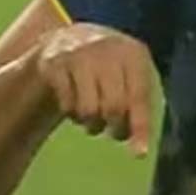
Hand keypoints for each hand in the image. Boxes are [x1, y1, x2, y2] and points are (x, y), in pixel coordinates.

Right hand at [36, 23, 153, 155]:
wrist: (71, 39)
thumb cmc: (110, 69)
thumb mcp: (130, 80)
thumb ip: (139, 112)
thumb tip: (140, 153)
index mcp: (134, 54)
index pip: (139, 96)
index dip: (140, 127)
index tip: (139, 155)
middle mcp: (108, 49)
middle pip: (113, 106)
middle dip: (113, 128)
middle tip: (110, 130)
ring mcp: (79, 54)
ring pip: (88, 109)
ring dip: (91, 123)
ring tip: (92, 117)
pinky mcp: (55, 63)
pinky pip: (66, 104)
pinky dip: (71, 113)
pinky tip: (74, 103)